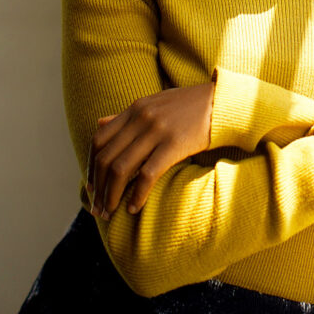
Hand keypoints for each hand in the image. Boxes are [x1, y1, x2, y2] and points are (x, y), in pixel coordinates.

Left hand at [86, 83, 214, 219]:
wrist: (223, 101)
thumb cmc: (190, 106)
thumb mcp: (155, 103)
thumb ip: (127, 115)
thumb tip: (99, 123)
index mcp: (134, 109)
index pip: (98, 140)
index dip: (91, 167)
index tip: (91, 187)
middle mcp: (141, 118)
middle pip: (106, 158)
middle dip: (98, 187)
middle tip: (97, 208)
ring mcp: (157, 130)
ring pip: (121, 168)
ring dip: (111, 195)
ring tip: (111, 212)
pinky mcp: (174, 144)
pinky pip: (147, 174)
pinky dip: (137, 195)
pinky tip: (134, 208)